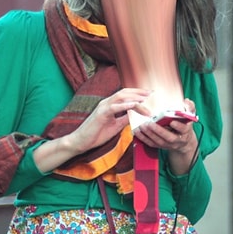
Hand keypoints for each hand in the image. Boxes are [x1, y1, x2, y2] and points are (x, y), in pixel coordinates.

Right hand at [33, 87, 150, 172]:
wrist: (81, 141)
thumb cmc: (96, 134)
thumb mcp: (115, 126)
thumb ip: (125, 119)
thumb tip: (137, 116)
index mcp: (109, 105)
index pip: (125, 95)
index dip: (137, 94)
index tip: (149, 95)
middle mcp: (106, 103)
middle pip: (124, 92)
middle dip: (138, 92)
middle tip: (151, 93)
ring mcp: (103, 107)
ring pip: (121, 97)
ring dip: (134, 97)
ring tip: (145, 99)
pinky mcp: (101, 114)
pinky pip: (115, 107)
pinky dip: (125, 105)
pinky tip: (134, 105)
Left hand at [133, 99, 198, 174]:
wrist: (184, 141)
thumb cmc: (185, 124)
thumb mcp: (190, 116)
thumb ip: (189, 107)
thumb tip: (186, 101)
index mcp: (185, 131)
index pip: (183, 129)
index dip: (178, 126)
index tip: (172, 122)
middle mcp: (177, 140)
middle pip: (169, 137)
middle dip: (159, 131)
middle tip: (150, 123)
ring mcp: (169, 144)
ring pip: (159, 141)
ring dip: (149, 134)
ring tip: (142, 126)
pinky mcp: (161, 146)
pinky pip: (151, 144)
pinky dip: (144, 138)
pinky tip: (137, 132)